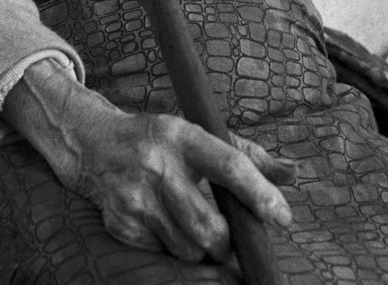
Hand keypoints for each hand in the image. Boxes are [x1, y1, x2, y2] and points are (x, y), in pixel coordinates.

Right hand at [2, 57, 296, 263]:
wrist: (94, 144)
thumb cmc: (159, 139)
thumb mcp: (198, 134)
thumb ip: (247, 154)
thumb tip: (293, 173)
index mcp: (181, 135)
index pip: (229, 164)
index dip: (259, 193)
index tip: (282, 216)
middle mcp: (157, 163)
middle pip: (210, 225)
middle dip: (226, 241)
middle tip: (227, 237)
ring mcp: (135, 195)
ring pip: (189, 247)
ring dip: (200, 248)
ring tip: (192, 225)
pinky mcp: (120, 221)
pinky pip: (163, 253)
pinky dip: (173, 247)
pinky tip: (164, 223)